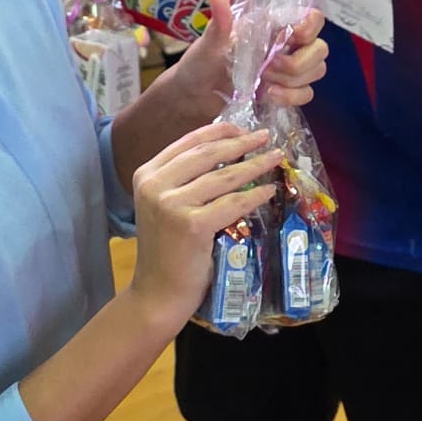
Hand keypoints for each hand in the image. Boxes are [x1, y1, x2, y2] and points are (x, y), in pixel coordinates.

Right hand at [129, 122, 282, 331]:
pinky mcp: (191, 225)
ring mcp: (171, 204)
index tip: (243, 128)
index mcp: (146, 174)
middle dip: (241, 142)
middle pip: (207, 153)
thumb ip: (185, 180)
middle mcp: (154, 184)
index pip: (187, 142)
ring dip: (255, 164)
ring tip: (275, 157)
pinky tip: (269, 190)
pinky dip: (255, 195)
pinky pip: (233, 203)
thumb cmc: (167, 250)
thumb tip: (228, 152)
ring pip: (224, 176)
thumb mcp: (166, 205)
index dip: (218, 131)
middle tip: (266, 136)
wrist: (157, 292)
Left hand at [178, 0, 328, 109]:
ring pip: (316, 71)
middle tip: (269, 68)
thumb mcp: (209, 43)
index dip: (311, 26)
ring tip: (264, 84)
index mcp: (273, 25)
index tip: (292, 37)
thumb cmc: (201, 63)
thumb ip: (219, 22)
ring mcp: (289, 70)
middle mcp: (286, 45)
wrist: (194, 96)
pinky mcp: (286, 92)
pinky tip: (269, 96)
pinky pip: (306, 93)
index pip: (312, 17)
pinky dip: (292, 97)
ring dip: (294, 80)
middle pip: (320, 48)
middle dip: (300, 62)